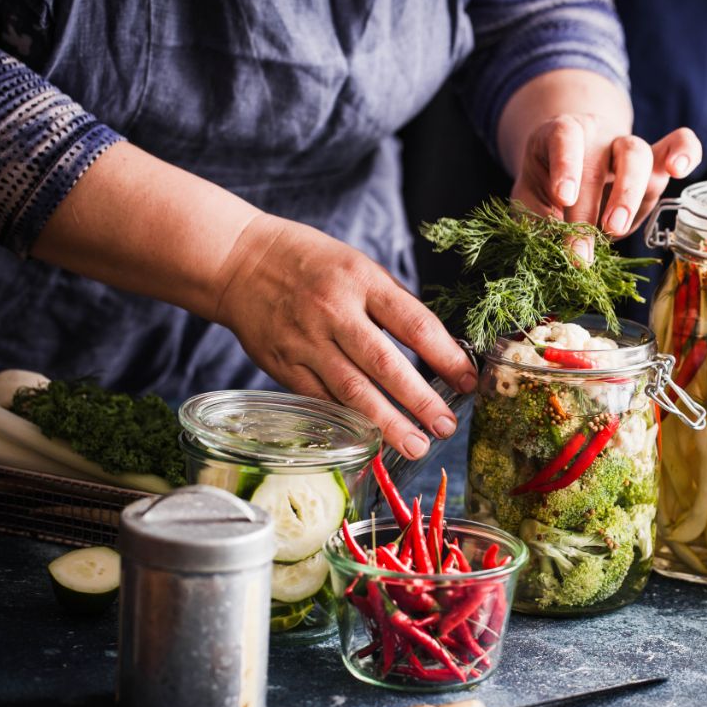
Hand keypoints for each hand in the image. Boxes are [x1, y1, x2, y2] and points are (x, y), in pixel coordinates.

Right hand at [214, 215, 476, 458]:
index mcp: (361, 281)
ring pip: (352, 391)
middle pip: (385, 364)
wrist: (238, 261)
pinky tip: (371, 440)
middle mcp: (334, 312)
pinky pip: (322, 400)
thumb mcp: (358, 266)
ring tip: (416, 446)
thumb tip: (437, 348)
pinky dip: (348, 422)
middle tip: (446, 427)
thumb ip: (392, 305)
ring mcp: (306, 342)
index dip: (445, 356)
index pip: (413, 324)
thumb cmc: (310, 262)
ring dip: (387, 424)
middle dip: (420, 401)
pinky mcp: (284, 366)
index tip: (468, 381)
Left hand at [511, 115, 701, 262]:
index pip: (565, 138)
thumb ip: (536, 220)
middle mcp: (597, 135)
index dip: (566, 166)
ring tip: (615, 229)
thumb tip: (551, 252)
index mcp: (561, 134)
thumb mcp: (530, 199)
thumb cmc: (547, 184)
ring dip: (628, 194)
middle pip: (602, 158)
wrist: (571, 169)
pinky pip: (679, 143)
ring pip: (637, 155)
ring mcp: (629, 146)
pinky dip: (686, 151)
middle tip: (584, 248)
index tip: (563, 198)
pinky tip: (682, 170)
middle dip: (593, 206)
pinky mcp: (655, 163)